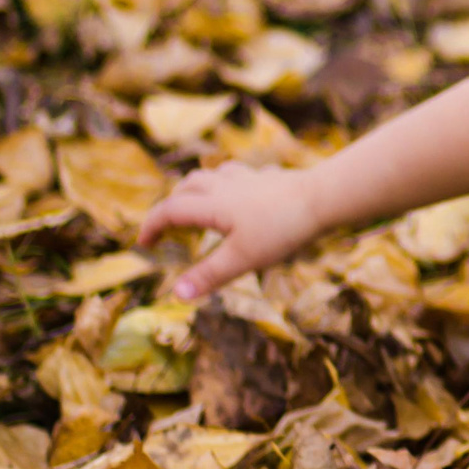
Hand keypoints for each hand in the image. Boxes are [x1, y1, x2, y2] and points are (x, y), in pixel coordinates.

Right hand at [137, 163, 326, 300]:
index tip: (144, 245)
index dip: (152, 226)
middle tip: (168, 225)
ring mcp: (252, 179)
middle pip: (188, 186)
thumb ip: (209, 276)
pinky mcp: (274, 178)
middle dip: (172, 203)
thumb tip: (177, 295)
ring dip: (200, 187)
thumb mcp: (243, 258)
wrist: (325, 197)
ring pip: (215, 174)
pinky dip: (234, 183)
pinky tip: (245, 193)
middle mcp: (228, 186)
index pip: (170, 210)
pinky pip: (246, 175)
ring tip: (199, 203)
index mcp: (213, 204)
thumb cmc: (282, 228)